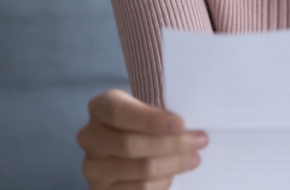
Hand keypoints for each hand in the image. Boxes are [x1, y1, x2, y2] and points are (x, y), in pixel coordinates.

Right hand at [77, 89, 208, 189]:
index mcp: (100, 108)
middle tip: (199, 141)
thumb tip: (186, 129)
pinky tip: (173, 175)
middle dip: (171, 144)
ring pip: (139, 170)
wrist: (127, 146)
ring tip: (193, 158)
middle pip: (131, 144)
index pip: (120, 113)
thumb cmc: (142, 123)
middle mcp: (90, 137)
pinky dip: (162, 183)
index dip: (150, 120)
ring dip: (173, 165)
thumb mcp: (147, 110)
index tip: (180, 125)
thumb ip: (160, 115)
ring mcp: (93, 167)